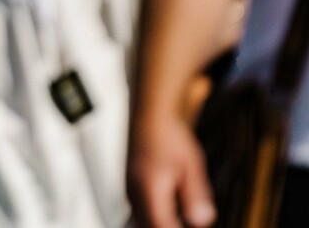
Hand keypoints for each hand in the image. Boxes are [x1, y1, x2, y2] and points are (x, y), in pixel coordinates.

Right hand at [128, 113, 216, 227]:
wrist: (150, 115)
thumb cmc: (169, 137)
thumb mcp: (190, 166)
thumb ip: (195, 196)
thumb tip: (201, 221)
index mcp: (148, 190)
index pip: (162, 227)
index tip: (194, 225)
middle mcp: (134, 194)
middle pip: (149, 226)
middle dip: (168, 226)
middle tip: (189, 219)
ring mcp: (131, 192)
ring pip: (144, 221)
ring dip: (162, 222)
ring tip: (181, 213)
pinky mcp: (133, 189)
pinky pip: (141, 213)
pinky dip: (156, 218)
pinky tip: (173, 210)